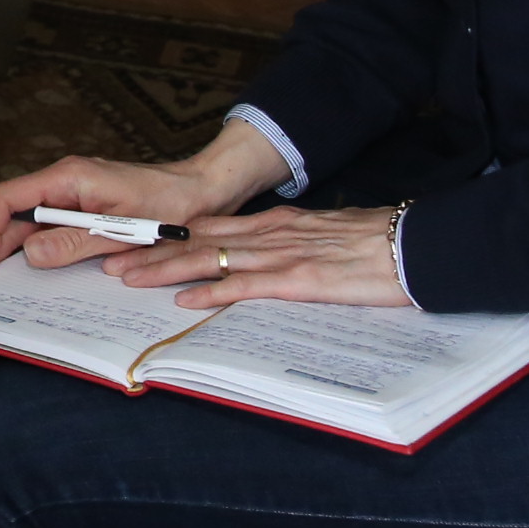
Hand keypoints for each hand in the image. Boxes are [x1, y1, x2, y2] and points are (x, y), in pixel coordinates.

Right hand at [0, 121, 294, 278]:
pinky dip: (40, 246)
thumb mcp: (123, 229)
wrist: (205, 190)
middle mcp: (64, 181)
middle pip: (14, 212)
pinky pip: (52, 225)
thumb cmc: (172, 203)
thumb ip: (74, 242)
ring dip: (14, 249)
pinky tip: (35, 269)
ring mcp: (74, 193)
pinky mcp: (85, 205)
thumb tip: (29, 255)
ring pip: (30, 221)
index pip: (9, 199)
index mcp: (68, 177)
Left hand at [100, 205, 415, 312]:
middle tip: (112, 261)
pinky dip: (212, 294)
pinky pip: (247, 286)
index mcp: (279, 225)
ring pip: (211, 259)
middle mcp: (273, 234)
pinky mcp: (302, 280)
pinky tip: (185, 302)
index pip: (213, 227)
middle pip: (199, 241)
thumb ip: (293, 244)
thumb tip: (267, 258)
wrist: (416, 245)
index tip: (135, 244)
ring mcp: (285, 256)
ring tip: (128, 278)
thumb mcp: (326, 237)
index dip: (171, 237)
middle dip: (152, 252)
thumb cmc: (378, 245)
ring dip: (166, 271)